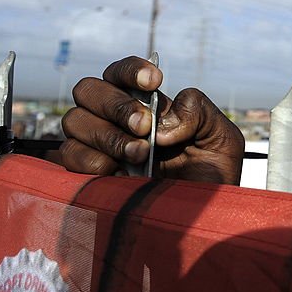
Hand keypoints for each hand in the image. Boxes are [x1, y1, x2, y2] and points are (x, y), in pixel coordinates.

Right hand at [60, 56, 243, 183]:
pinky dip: (93, 161)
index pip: (121, 73)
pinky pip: (69, 155)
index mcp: (145, 106)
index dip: (131, 70)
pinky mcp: (86, 175)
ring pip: (75, 120)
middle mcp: (115, 122)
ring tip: (140, 155)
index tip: (156, 81)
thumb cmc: (212, 178)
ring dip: (108, 135)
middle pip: (88, 89)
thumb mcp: (221, 137)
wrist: (202, 220)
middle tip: (145, 127)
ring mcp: (98, 147)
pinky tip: (120, 174)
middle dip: (117, 104)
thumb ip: (199, 110)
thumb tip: (162, 120)